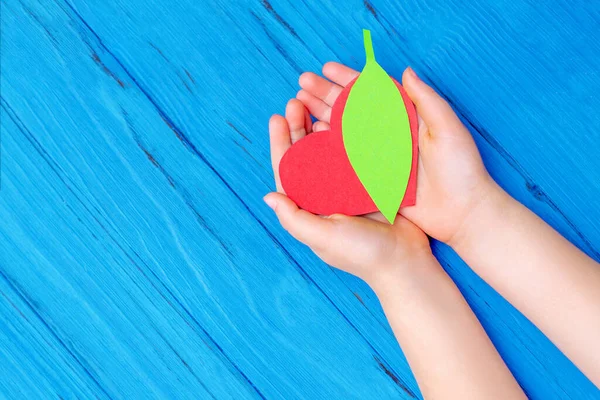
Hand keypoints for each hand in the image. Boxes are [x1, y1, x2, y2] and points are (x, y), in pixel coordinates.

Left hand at [265, 99, 430, 285]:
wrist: (404, 262)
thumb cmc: (361, 253)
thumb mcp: (323, 238)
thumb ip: (295, 219)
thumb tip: (268, 196)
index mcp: (309, 207)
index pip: (287, 170)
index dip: (280, 143)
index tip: (277, 117)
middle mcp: (324, 194)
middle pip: (305, 155)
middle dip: (298, 128)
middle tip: (296, 102)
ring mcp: (346, 187)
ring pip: (328, 149)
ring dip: (320, 125)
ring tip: (315, 102)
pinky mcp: (368, 181)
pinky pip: (353, 152)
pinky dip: (346, 134)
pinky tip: (343, 118)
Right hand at [296, 63, 499, 244]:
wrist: (462, 212)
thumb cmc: (462, 169)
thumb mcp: (448, 129)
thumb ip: (427, 100)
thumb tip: (406, 70)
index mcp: (405, 118)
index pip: (372, 93)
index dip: (348, 79)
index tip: (327, 69)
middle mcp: (388, 135)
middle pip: (351, 110)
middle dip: (326, 95)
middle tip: (302, 84)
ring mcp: (378, 157)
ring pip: (343, 132)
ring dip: (321, 117)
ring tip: (298, 105)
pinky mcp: (373, 179)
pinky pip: (345, 161)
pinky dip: (327, 148)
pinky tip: (311, 136)